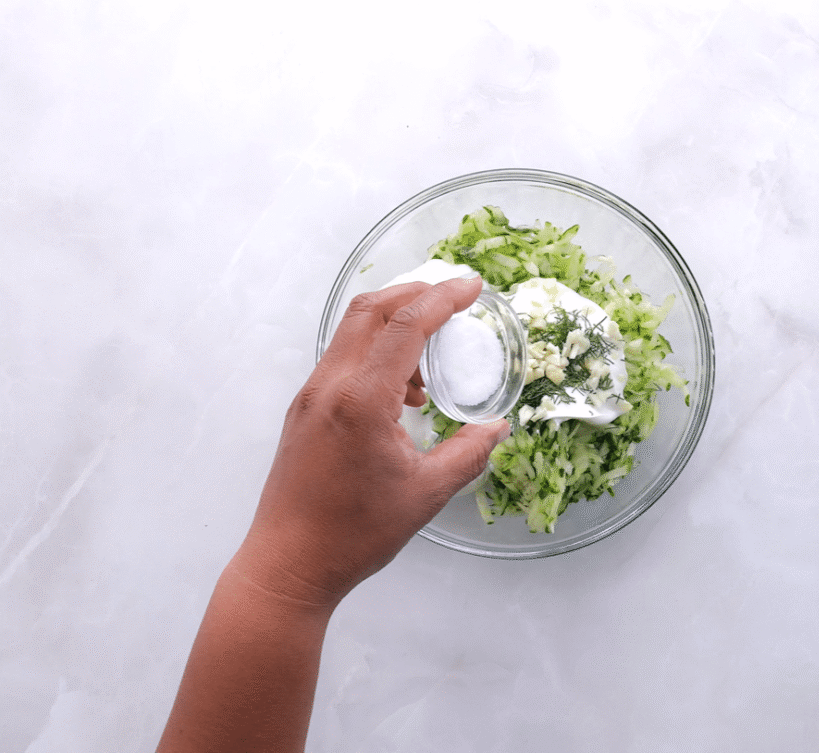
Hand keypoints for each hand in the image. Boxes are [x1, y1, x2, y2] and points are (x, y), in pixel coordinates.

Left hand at [238, 276, 509, 608]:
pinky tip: (402, 398)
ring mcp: (311, 395)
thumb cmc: (352, 535)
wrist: (287, 563)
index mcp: (361, 401)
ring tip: (430, 372)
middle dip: (416, 294)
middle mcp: (329, 386)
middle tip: (454, 303)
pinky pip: (343, 360)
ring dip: (396, 328)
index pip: (405, 325)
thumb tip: (497, 428)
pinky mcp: (304, 409)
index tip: (472, 287)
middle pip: (371, 310)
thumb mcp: (426, 494)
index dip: (443, 298)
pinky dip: (377, 356)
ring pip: (353, 332)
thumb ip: (468, 453)